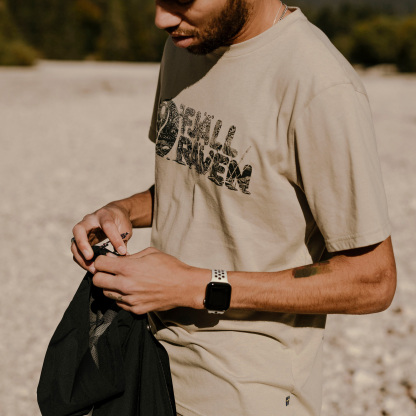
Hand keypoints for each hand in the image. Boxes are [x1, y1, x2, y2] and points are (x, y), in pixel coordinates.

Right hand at [71, 202, 131, 272]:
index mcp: (104, 215)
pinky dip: (81, 260)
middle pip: (79, 230)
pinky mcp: (80, 239)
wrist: (113, 214)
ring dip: (81, 257)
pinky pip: (76, 250)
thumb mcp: (125, 228)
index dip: (115, 239)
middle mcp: (89, 220)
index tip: (122, 252)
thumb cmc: (120, 221)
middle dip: (83, 245)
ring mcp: (82, 230)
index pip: (108, 226)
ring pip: (74, 243)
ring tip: (93, 268)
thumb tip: (123, 256)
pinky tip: (91, 268)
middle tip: (90, 258)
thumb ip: (123, 240)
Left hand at [93, 248, 208, 314]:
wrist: (185, 286)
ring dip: (110, 287)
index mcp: (128, 268)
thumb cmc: (169, 266)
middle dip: (101, 274)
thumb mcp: (150, 253)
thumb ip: (129, 256)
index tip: (106, 261)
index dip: (101, 261)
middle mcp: (125, 285)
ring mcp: (130, 299)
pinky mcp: (136, 309)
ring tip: (122, 281)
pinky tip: (132, 290)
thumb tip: (113, 258)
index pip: (99, 264)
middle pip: (97, 281)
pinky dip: (121, 297)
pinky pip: (119, 303)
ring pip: (106, 294)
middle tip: (110, 272)